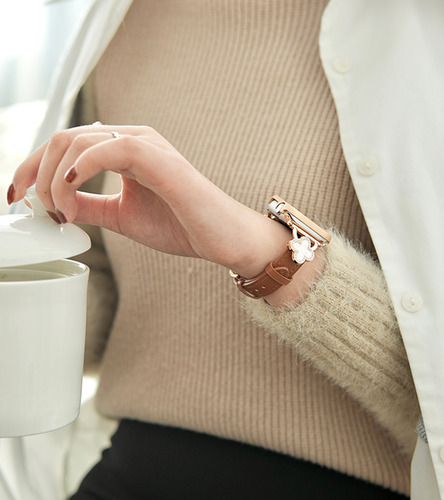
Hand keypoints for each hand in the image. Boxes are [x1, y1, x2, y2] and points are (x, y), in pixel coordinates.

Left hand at [8, 124, 290, 277]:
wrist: (219, 239)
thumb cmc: (180, 225)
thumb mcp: (120, 217)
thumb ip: (89, 205)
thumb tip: (55, 205)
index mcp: (123, 150)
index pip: (65, 145)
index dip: (33, 168)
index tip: (17, 198)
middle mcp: (132, 139)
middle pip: (63, 137)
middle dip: (34, 171)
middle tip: (34, 209)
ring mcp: (146, 145)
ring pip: (78, 141)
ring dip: (54, 179)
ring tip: (61, 214)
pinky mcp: (158, 157)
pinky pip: (108, 148)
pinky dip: (80, 168)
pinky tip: (70, 192)